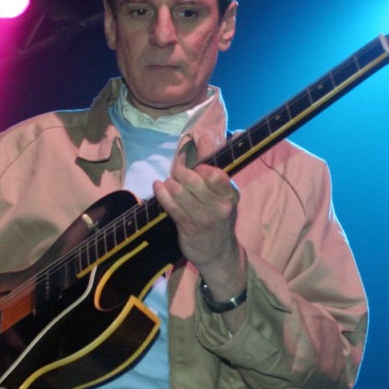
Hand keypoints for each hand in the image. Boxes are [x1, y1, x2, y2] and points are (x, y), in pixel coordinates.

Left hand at [153, 133, 246, 298]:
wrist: (218, 253)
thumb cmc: (218, 215)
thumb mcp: (221, 192)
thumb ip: (212, 162)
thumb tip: (206, 135)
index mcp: (230, 193)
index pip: (215, 173)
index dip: (199, 163)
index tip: (194, 161)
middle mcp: (220, 206)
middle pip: (193, 179)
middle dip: (180, 170)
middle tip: (176, 169)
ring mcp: (204, 218)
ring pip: (179, 191)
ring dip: (170, 183)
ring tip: (169, 182)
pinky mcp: (188, 228)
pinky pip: (171, 206)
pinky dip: (161, 193)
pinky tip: (158, 187)